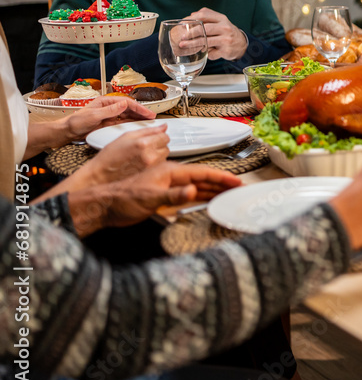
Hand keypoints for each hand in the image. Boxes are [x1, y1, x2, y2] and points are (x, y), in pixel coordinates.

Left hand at [63, 97, 155, 142]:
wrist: (67, 132)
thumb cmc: (76, 122)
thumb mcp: (93, 115)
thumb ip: (110, 110)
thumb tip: (124, 103)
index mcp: (105, 102)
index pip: (126, 103)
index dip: (138, 108)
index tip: (147, 113)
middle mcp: (109, 108)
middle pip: (129, 108)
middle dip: (141, 112)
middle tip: (152, 117)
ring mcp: (109, 116)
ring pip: (127, 115)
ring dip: (138, 118)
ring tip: (148, 121)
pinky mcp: (108, 124)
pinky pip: (123, 122)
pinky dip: (131, 123)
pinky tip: (137, 125)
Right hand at [75, 124, 169, 184]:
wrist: (101, 174)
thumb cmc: (110, 155)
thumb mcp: (126, 136)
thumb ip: (148, 130)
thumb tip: (164, 126)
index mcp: (144, 144)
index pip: (165, 136)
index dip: (159, 135)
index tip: (154, 136)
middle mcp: (150, 156)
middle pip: (167, 146)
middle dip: (159, 144)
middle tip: (146, 146)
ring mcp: (151, 167)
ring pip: (165, 156)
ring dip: (158, 153)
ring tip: (144, 154)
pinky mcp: (150, 174)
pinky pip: (160, 164)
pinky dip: (155, 162)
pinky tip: (143, 162)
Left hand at [101, 163, 242, 229]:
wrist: (104, 206)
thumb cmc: (122, 199)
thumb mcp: (149, 198)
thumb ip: (173, 195)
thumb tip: (193, 191)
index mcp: (170, 172)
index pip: (202, 173)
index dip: (221, 178)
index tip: (235, 182)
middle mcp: (171, 177)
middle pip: (203, 179)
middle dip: (222, 183)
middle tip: (238, 189)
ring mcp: (168, 186)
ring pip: (197, 187)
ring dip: (213, 190)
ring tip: (229, 194)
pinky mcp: (164, 196)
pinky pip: (188, 195)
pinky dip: (201, 197)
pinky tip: (208, 200)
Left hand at [184, 7, 247, 59]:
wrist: (241, 44)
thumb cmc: (226, 32)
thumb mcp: (220, 21)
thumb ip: (207, 16)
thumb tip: (192, 15)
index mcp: (222, 19)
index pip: (204, 15)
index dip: (192, 19)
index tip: (182, 24)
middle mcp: (225, 28)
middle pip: (205, 28)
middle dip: (191, 32)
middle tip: (182, 36)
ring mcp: (226, 39)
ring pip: (207, 41)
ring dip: (193, 43)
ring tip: (183, 45)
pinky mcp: (226, 51)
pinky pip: (211, 53)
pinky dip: (205, 53)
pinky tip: (203, 52)